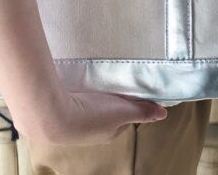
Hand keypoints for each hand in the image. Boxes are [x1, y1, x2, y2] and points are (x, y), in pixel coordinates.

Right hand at [23, 90, 167, 146]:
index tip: (126, 91)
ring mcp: (74, 126)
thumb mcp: (124, 111)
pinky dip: (74, 96)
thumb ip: (143, 110)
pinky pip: (71, 104)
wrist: (53, 115)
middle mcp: (92, 133)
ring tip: (90, 83)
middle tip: (108, 84)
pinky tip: (72, 86)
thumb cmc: (92, 115)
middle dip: (107, 101)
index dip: (127, 104)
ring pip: (88, 109)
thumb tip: (163, 114)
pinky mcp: (59, 115)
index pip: (123, 118)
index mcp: (109, 133)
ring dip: (90, 98)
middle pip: (106, 114)